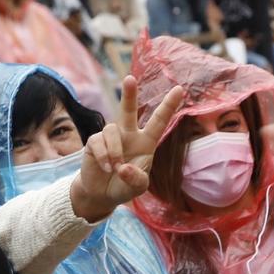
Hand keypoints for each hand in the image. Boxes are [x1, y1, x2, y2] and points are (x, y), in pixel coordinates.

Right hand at [68, 76, 185, 221]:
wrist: (101, 194)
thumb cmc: (124, 186)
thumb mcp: (137, 187)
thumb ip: (135, 179)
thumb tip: (123, 167)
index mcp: (145, 142)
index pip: (158, 121)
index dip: (168, 106)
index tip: (179, 89)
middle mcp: (128, 135)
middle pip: (128, 110)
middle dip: (129, 95)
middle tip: (129, 79)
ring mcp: (110, 137)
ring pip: (111, 130)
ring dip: (114, 151)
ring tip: (115, 169)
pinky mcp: (94, 142)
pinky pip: (98, 142)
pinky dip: (104, 157)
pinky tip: (106, 168)